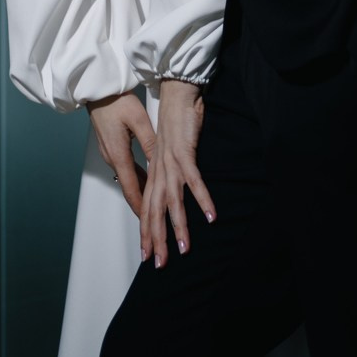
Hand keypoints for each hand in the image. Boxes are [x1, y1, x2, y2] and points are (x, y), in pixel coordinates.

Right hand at [86, 92, 155, 216]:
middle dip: (141, 205)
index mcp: (119, 154)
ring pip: (127, 178)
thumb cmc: (116, 100)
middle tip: (153, 220)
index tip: (148, 224)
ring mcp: (109, 152)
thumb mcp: (137, 119)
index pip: (131, 189)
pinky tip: (145, 178)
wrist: (96, 89)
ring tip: (152, 204)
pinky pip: (124, 167)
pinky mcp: (110, 145)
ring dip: (139, 191)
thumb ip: (149, 142)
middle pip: (128, 187)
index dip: (141, 208)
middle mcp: (112, 157)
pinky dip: (135, 178)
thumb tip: (160, 164)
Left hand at [140, 78, 214, 267]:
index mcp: (154, 171)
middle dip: (157, 239)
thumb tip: (173, 192)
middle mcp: (159, 170)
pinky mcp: (185, 153)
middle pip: (155, 211)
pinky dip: (202, 199)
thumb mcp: (168, 152)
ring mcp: (171, 162)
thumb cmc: (176, 122)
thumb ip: (168, 172)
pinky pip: (194, 181)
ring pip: (173, 201)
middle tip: (160, 263)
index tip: (147, 254)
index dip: (146, 232)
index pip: (147, 208)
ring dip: (179, 226)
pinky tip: (210, 216)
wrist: (177, 94)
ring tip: (185, 248)